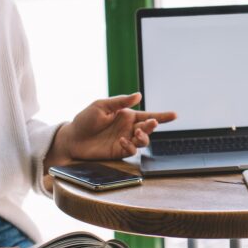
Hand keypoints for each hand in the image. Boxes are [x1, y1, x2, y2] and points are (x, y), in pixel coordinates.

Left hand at [47, 93, 175, 167]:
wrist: (72, 138)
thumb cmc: (85, 120)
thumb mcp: (101, 106)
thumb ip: (120, 101)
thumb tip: (138, 95)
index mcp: (126, 115)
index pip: (148, 115)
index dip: (162, 116)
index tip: (175, 115)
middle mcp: (128, 128)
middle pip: (148, 128)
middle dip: (152, 125)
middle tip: (151, 123)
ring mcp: (124, 140)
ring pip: (143, 140)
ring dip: (144, 137)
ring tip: (136, 133)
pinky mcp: (118, 152)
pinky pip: (131, 150)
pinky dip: (130, 146)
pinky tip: (121, 141)